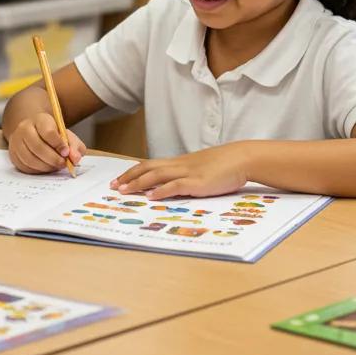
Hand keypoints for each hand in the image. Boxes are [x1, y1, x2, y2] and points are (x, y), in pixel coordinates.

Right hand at [7, 112, 85, 173]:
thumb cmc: (53, 134)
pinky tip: (46, 167)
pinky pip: (25, 166)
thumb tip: (75, 158)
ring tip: (56, 166)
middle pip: (38, 146)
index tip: (67, 153)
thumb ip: (74, 146)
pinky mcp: (13, 154)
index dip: (58, 145)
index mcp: (40, 119)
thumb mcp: (66, 135)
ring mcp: (16, 141)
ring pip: (30, 158)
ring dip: (46, 166)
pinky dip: (38, 170)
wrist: (34, 131)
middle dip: (53, 158)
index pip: (48, 132)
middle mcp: (25, 128)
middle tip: (63, 164)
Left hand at [112, 144, 249, 198]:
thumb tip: (174, 186)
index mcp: (179, 162)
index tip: (119, 179)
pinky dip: (161, 191)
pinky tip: (150, 196)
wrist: (242, 158)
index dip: (132, 172)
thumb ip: (186, 175)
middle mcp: (179, 165)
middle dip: (128, 177)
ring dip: (138, 183)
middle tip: (113, 186)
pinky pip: (175, 186)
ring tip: (124, 191)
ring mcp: (188, 173)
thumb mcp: (200, 169)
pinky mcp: (198, 182)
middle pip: (147, 168)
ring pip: (156, 175)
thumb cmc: (224, 165)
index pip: (149, 164)